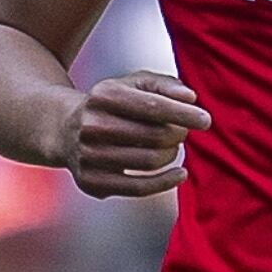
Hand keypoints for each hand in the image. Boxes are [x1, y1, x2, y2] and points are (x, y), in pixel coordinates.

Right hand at [59, 72, 206, 196]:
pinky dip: (165, 182)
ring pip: (150, 161)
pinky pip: (139, 188)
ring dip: (171, 154)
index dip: (184, 114)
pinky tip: (180, 174)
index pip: (153, 106)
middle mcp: (92, 125)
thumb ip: (165, 84)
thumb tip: (190, 97)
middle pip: (155, 136)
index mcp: (103, 95)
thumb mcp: (134, 84)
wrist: (66, 130)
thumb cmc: (112, 105)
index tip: (205, 120)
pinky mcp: (91, 181)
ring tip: (171, 147)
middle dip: (178, 134)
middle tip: (181, 132)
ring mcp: (88, 155)